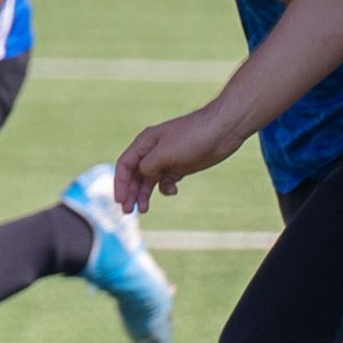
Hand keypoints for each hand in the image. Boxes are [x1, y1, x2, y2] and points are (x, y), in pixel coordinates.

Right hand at [115, 101, 248, 212]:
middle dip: (130, 193)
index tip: (121, 201)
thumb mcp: (164, 152)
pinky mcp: (180, 167)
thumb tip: (142, 177)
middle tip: (128, 212)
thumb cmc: (193, 137)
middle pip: (135, 175)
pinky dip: (166, 189)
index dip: (120, 183)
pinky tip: (172, 191)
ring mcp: (167, 159)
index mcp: (145, 143)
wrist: (222, 131)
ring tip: (143, 210)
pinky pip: (166, 181)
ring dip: (144, 195)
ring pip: (149, 180)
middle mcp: (153, 151)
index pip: (125, 165)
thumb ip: (148, 166)